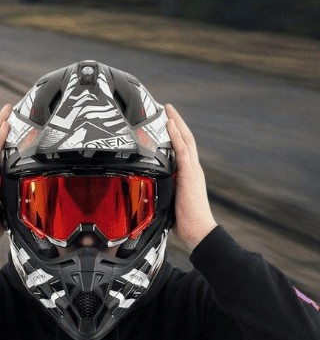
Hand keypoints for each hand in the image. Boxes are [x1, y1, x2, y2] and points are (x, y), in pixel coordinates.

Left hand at [165, 104, 217, 247]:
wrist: (199, 232)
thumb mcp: (167, 200)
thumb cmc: (183, 222)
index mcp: (187, 174)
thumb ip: (159, 190)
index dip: (174, 134)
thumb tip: (141, 189)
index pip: (182, 149)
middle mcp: (192, 169)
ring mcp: (193, 171)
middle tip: (165, 107)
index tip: (164, 121)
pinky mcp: (190, 175)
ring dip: (175, 123)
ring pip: (185, 140)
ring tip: (167, 109)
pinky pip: (182, 150)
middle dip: (175, 122)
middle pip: (185, 139)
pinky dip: (176, 135)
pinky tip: (169, 124)